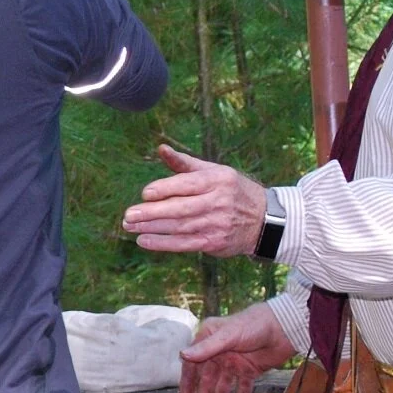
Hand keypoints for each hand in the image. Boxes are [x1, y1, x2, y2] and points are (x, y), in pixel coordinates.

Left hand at [121, 144, 267, 257]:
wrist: (264, 220)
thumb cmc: (231, 190)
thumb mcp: (214, 172)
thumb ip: (185, 163)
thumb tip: (161, 148)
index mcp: (218, 180)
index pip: (188, 184)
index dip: (165, 189)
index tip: (145, 193)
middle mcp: (218, 202)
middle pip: (180, 208)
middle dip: (152, 213)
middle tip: (128, 215)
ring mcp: (217, 224)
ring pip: (180, 227)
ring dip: (152, 228)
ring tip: (130, 226)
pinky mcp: (214, 242)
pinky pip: (184, 244)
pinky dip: (163, 243)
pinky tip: (144, 240)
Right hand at [179, 302, 295, 392]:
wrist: (284, 327)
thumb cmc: (253, 324)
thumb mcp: (228, 335)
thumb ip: (207, 348)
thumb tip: (182, 355)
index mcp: (208, 340)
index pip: (194, 364)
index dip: (189, 382)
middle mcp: (218, 353)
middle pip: (208, 380)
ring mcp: (234, 363)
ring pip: (224, 387)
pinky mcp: (250, 370)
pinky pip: (244, 388)